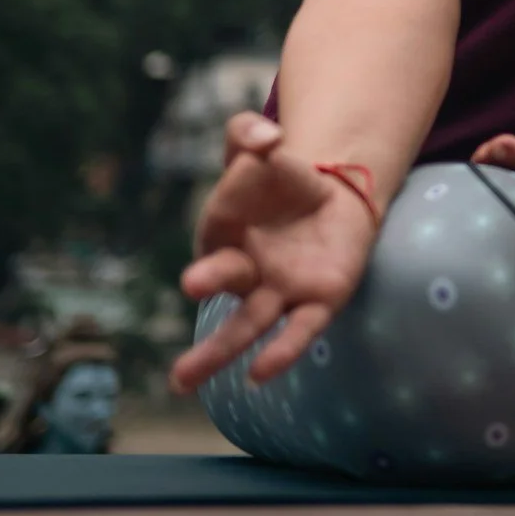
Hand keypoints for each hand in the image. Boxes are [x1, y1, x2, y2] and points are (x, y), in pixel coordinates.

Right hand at [167, 113, 381, 394]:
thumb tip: (265, 137)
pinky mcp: (318, 302)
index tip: (250, 164)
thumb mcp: (261, 146)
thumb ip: (248, 134)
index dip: (231, 196)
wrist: (333, 199)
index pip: (218, 222)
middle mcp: (246, 269)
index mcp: (225, 232)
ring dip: (217, 350)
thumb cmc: (281, 179)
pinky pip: (298, 330)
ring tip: (181, 381)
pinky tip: (260, 373)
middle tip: (192, 285)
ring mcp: (280, 290)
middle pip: (223, 280)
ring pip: (246, 324)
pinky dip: (281, 351)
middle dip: (209, 281)